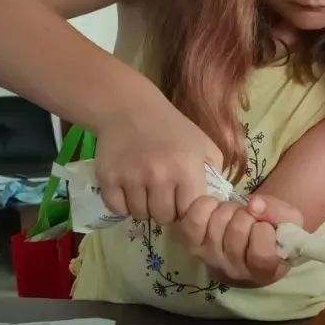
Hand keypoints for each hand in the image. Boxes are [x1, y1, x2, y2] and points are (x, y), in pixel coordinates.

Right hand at [93, 98, 223, 225]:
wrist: (129, 108)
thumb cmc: (171, 128)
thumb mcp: (202, 143)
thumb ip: (215, 171)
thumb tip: (217, 199)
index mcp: (186, 168)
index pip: (189, 211)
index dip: (186, 210)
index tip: (182, 202)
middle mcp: (159, 176)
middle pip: (164, 217)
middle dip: (166, 211)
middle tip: (163, 197)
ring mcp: (131, 178)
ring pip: (140, 214)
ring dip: (144, 208)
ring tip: (146, 192)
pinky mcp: (107, 178)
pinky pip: (117, 209)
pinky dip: (123, 205)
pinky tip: (128, 192)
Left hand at [176, 194, 303, 287]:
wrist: (250, 242)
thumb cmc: (275, 233)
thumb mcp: (290, 222)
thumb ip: (278, 212)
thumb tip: (253, 204)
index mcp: (263, 272)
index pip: (261, 252)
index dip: (265, 230)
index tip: (266, 227)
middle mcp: (233, 271)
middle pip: (238, 230)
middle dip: (248, 214)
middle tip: (251, 218)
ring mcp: (210, 259)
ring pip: (218, 220)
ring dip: (230, 208)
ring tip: (236, 215)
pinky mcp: (192, 244)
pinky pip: (194, 219)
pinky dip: (206, 205)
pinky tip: (216, 209)